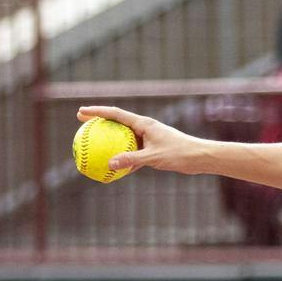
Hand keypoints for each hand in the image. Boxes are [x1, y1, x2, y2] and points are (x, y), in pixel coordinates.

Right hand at [75, 106, 204, 175]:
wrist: (200, 157)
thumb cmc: (179, 154)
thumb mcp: (153, 157)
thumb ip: (131, 160)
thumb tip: (110, 164)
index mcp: (143, 123)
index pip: (115, 114)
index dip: (96, 111)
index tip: (81, 112)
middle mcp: (145, 127)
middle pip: (117, 122)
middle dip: (99, 121)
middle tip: (82, 123)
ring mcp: (149, 137)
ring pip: (124, 137)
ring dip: (110, 141)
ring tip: (94, 146)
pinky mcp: (153, 148)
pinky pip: (133, 151)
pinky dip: (123, 157)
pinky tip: (115, 168)